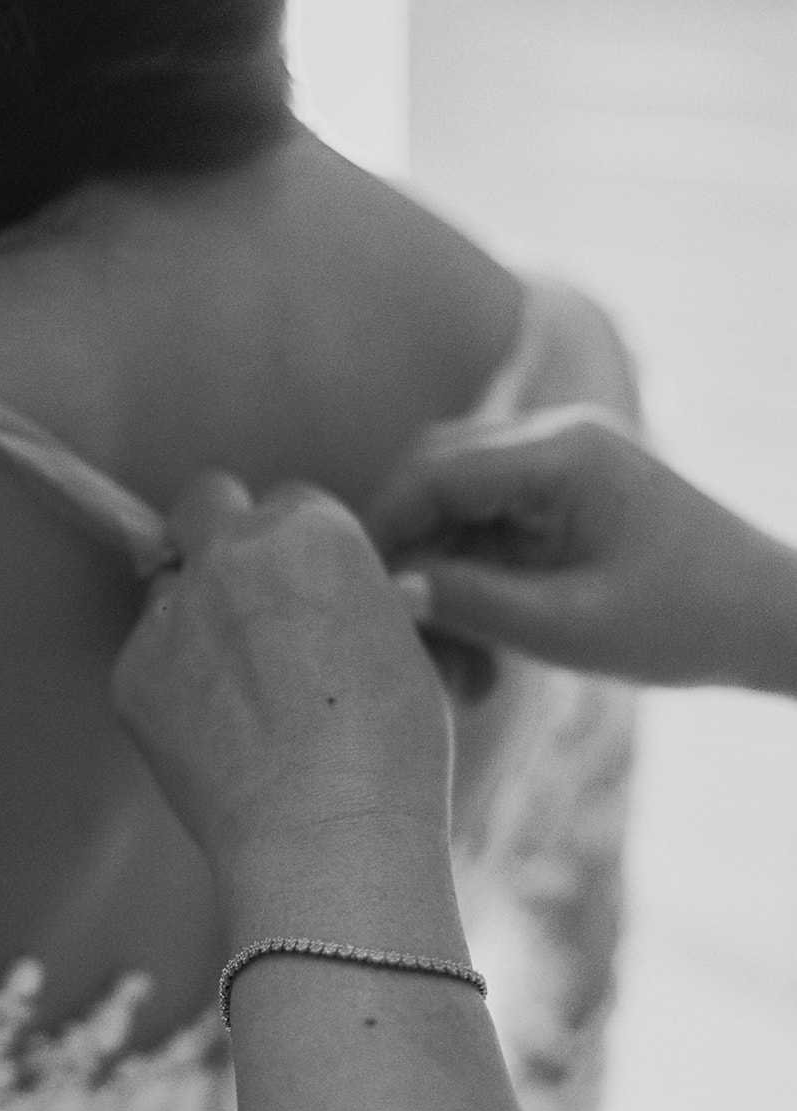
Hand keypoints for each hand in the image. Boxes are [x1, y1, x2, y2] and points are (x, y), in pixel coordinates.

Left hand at [112, 472, 453, 881]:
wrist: (328, 834)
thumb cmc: (390, 751)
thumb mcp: (405, 650)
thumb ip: (359, 604)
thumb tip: (351, 606)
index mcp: (311, 531)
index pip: (288, 502)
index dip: (297, 549)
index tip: (305, 592)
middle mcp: (231, 552)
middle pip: (205, 504)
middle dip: (220, 536)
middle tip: (245, 599)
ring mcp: (173, 610)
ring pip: (168, 586)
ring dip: (193, 617)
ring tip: (236, 692)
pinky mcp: (131, 671)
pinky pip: (146, 658)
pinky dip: (170, 685)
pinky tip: (213, 737)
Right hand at [369, 406, 780, 687]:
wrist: (771, 621)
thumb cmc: (687, 623)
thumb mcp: (570, 628)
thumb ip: (474, 603)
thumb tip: (391, 590)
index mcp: (562, 453)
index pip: (436, 470)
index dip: (384, 528)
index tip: (355, 594)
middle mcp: (555, 441)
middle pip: (437, 478)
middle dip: (408, 554)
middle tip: (396, 633)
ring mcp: (560, 467)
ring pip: (458, 509)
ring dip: (441, 580)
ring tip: (455, 669)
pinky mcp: (563, 500)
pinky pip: (491, 531)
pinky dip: (474, 585)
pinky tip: (482, 654)